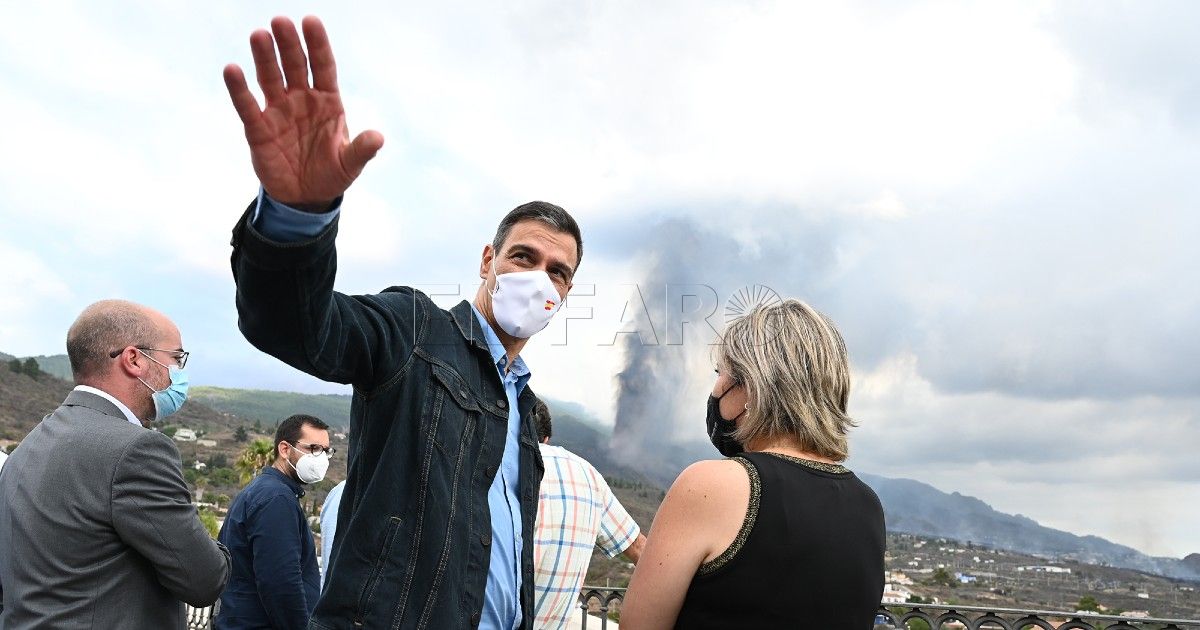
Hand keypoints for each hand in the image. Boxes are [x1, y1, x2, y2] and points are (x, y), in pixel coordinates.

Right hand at [223, 16, 383, 209]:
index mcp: (328, 102)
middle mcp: (302, 100)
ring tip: (259, 35)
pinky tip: (232, 70)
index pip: (323, 66)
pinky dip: (239, 89)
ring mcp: (279, 111)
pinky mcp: (259, 129)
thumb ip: (361, 150)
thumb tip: (378, 138)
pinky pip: (248, 106)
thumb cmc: (331, 174)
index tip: (311, 21)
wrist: (306, 198)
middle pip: (295, 66)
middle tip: (280, 21)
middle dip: (289, 44)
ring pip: (270, 78)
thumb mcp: (350, 164)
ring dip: (265, 58)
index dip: (317, 44)